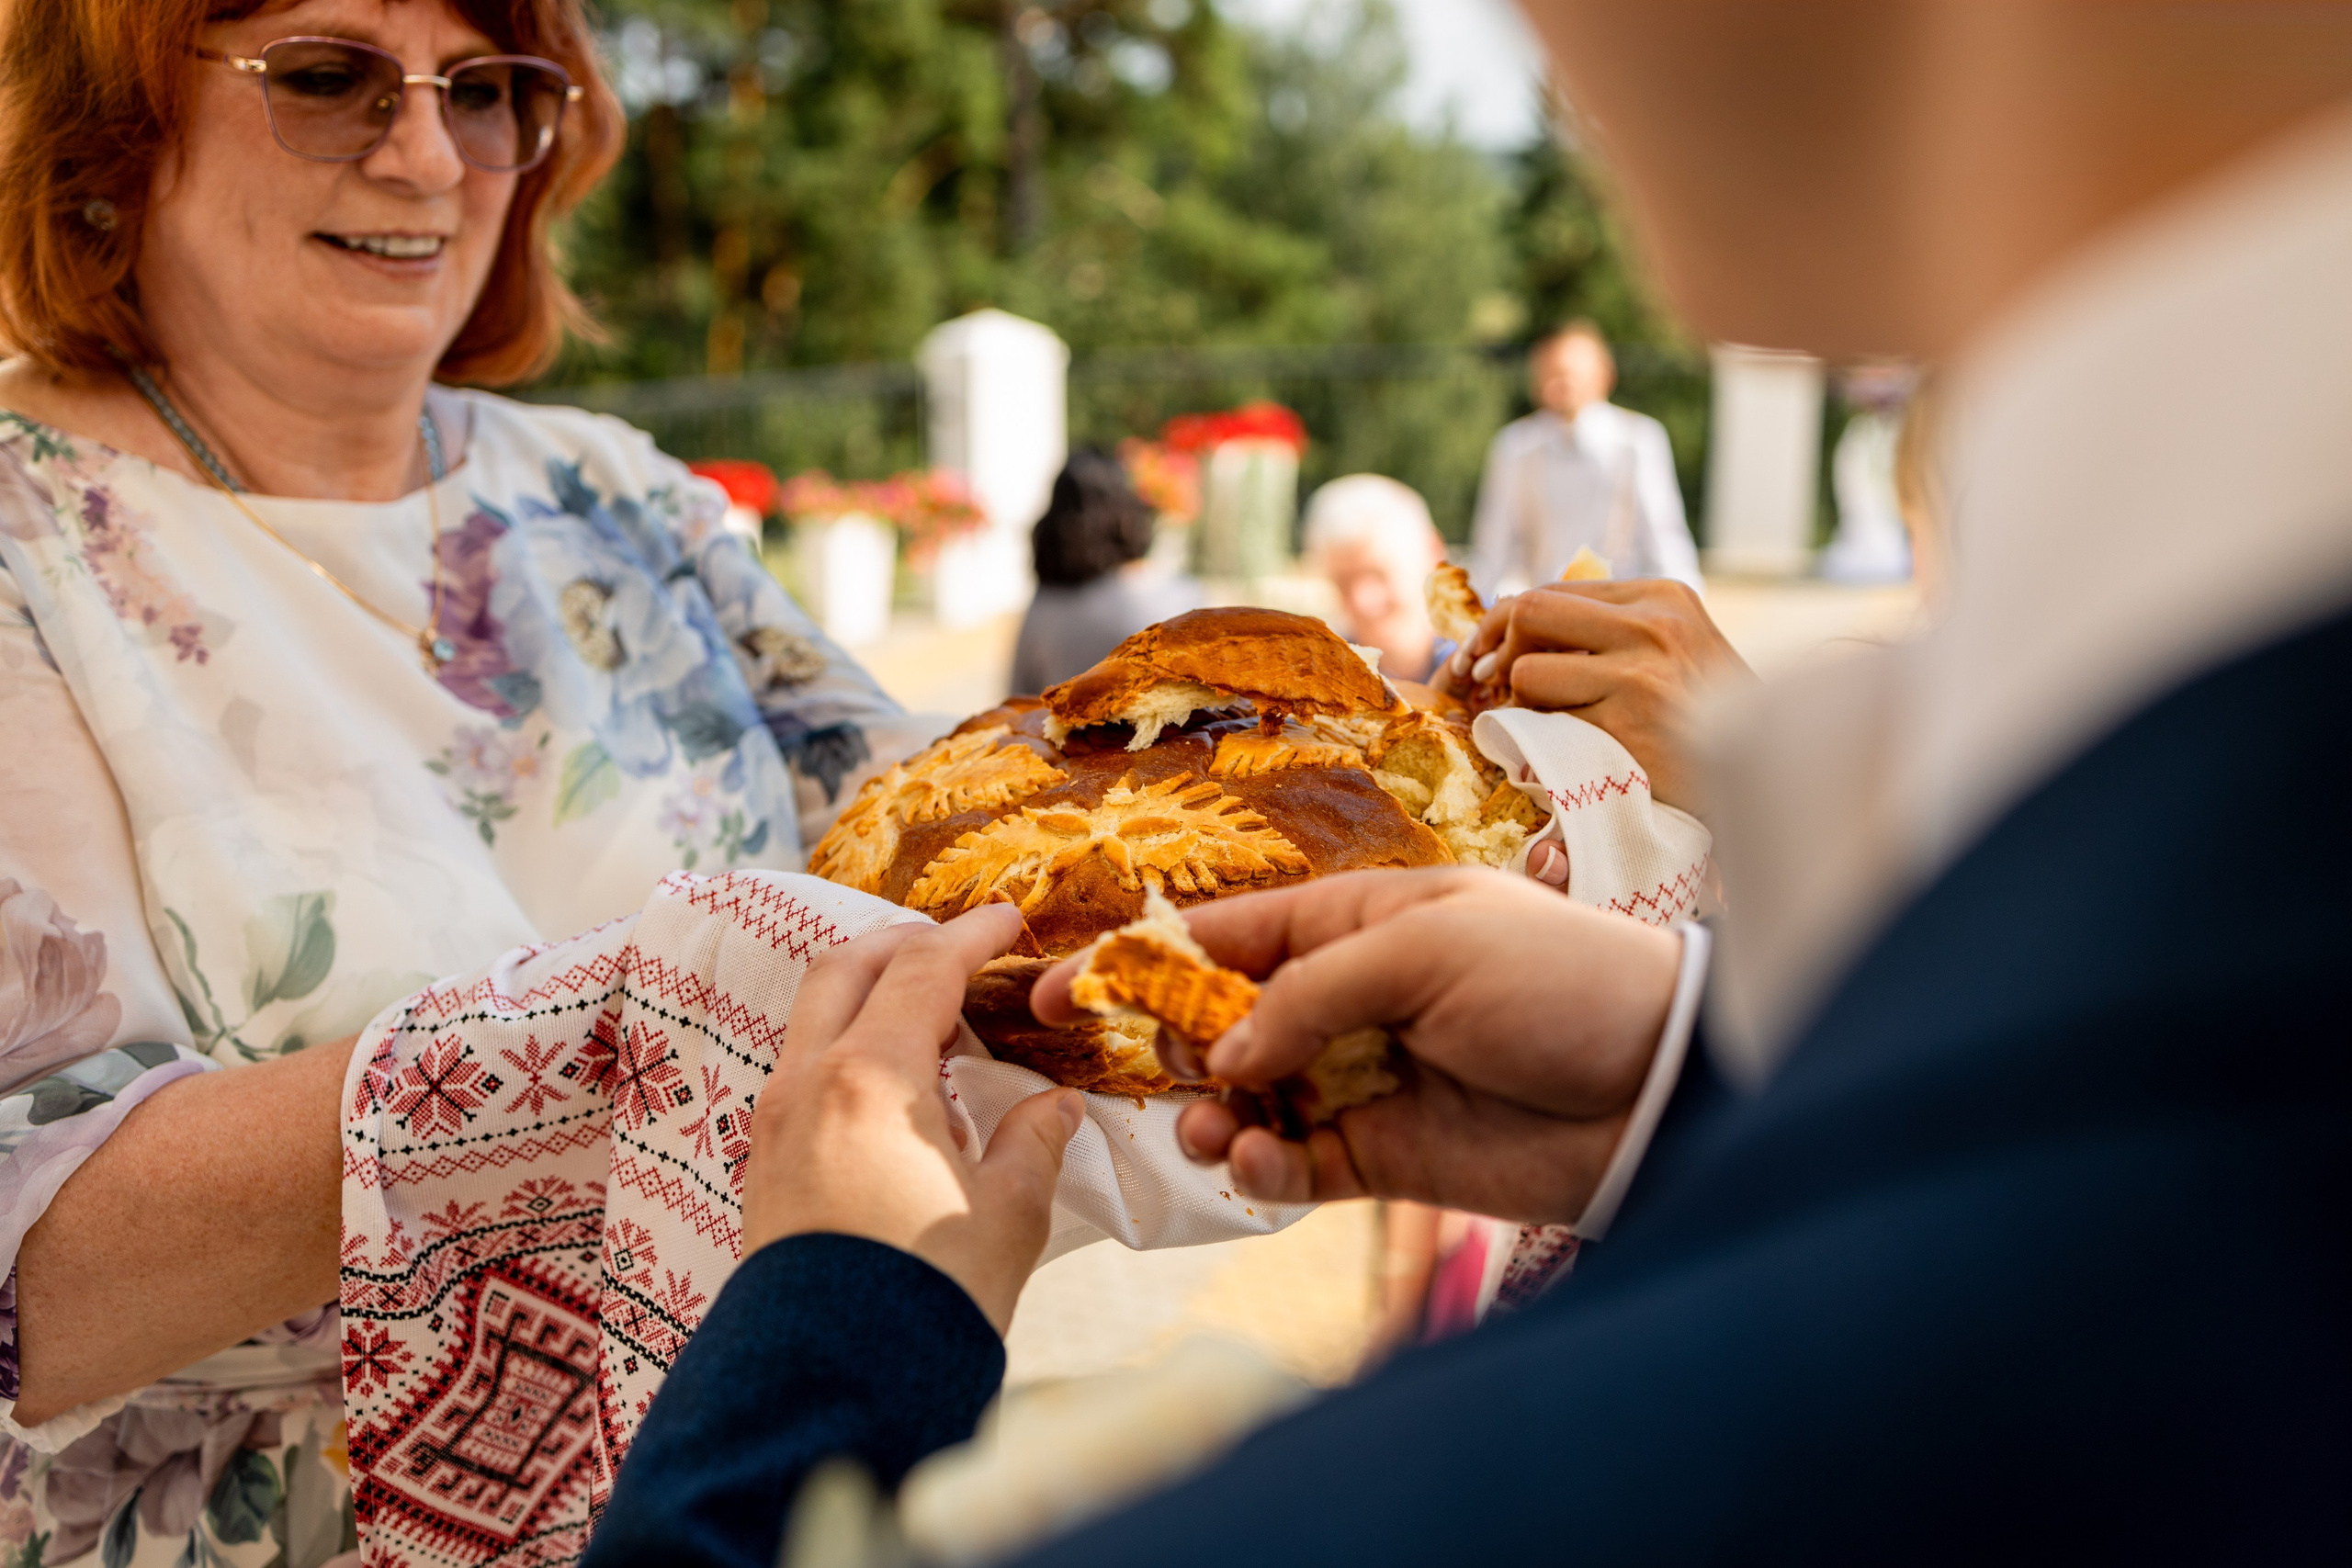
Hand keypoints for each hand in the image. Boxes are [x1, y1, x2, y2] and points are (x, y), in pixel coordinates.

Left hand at [744, 905, 1083, 1332]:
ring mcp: (774, 1122)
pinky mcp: (762, 1164)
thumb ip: (1032, 1141)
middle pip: (844, 968)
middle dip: (902, 942)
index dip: (971, 935)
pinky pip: (801, 1070)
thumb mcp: (1008, 1212)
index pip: (923, 969)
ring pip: (813, 1017)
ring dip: (867, 993)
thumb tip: (1053, 1107)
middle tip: (956, 947)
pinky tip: (891, 1083)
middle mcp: (808, 1082)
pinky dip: (846, 1045)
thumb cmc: (928, 1293)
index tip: (1007, 919)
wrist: (834, 1383)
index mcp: (872, 1075)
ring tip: (928, 1015)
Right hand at [1032, 869, 1679, 1222]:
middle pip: (1224, 1023)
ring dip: (1213, 1117)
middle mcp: (1351, 997)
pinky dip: (1265, 1170)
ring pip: (1250, 1103)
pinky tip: (1259, 1167)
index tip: (1064, 987)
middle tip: (1145, 1070)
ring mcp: (1365, 1078)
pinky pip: (1299, 1166)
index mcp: (1357, 921)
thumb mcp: (1428, 946)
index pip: (1229, 934)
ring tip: (1210, 1131)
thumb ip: (1311, 990)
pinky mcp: (1388, 1156)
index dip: (1144, 957)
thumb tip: (1224, 1056)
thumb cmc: (1558, 981)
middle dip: (1171, 1048)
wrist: (1660, 1085)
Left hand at [1438, 580, 1753, 811]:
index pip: (1552, 591)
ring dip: (1522, 704)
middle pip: (1528, 612)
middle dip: (1495, 649)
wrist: (1764, 778)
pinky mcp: (1625, 727)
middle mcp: (1652, 626)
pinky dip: (1539, 742)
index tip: (1484, 653)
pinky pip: (1544, 724)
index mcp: (1661, 597)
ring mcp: (1639, 676)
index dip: (1504, 622)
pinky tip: (1564, 753)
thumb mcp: (1675, 647)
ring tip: (1549, 724)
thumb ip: (1614, 628)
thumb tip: (1516, 620)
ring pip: (1526, 671)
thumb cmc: (1706, 715)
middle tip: (1488, 684)